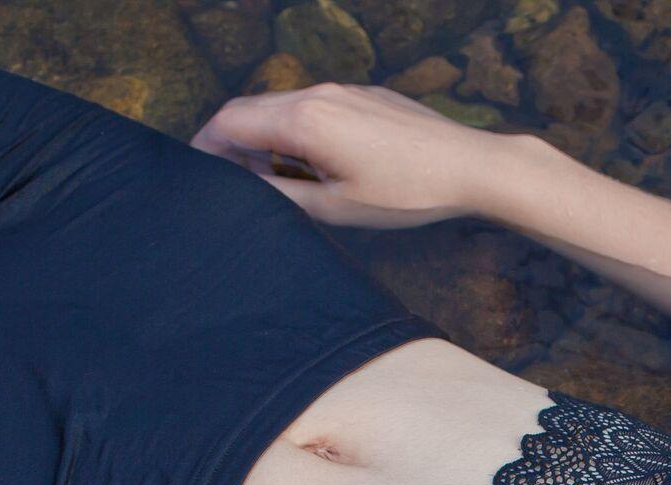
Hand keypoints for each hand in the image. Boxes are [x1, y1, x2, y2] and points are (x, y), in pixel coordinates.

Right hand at [190, 84, 527, 227]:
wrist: (470, 167)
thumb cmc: (408, 193)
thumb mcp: (336, 207)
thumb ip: (281, 196)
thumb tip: (245, 191)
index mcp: (303, 120)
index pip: (229, 122)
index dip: (206, 148)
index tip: (200, 174)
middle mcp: (318, 94)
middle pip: (251, 108)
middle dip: (230, 141)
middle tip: (230, 180)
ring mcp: (343, 89)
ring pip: (283, 105)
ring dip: (265, 136)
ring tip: (272, 178)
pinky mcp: (365, 95)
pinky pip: (314, 104)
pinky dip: (297, 129)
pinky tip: (313, 163)